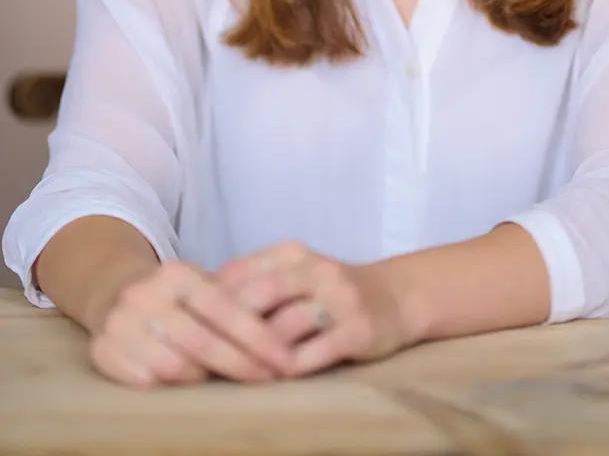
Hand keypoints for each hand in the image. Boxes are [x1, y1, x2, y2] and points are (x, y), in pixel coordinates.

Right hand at [88, 259, 294, 388]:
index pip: (223, 308)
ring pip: (173, 365)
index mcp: (176, 274)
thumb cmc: (176, 297)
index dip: (257, 337)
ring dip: (205, 378)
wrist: (112, 292)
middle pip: (201, 340)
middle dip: (241, 364)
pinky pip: (142, 381)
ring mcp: (119, 323)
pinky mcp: (101, 350)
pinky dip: (168, 388)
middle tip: (269, 379)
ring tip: (226, 382)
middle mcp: (145, 295)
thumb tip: (287, 332)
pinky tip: (187, 388)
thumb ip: (235, 301)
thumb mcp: (201, 285)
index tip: (285, 360)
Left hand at [215, 240, 414, 377]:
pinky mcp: (357, 329)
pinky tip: (274, 379)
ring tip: (233, 373)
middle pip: (260, 296)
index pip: (241, 272)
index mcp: (292, 254)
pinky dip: (290, 368)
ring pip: (286, 326)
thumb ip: (253, 281)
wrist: (396, 297)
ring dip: (257, 354)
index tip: (187, 326)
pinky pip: (316, 352)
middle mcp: (316, 269)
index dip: (210, 301)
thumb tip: (196, 299)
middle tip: (201, 354)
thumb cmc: (329, 291)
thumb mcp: (294, 273)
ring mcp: (339, 298)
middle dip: (229, 328)